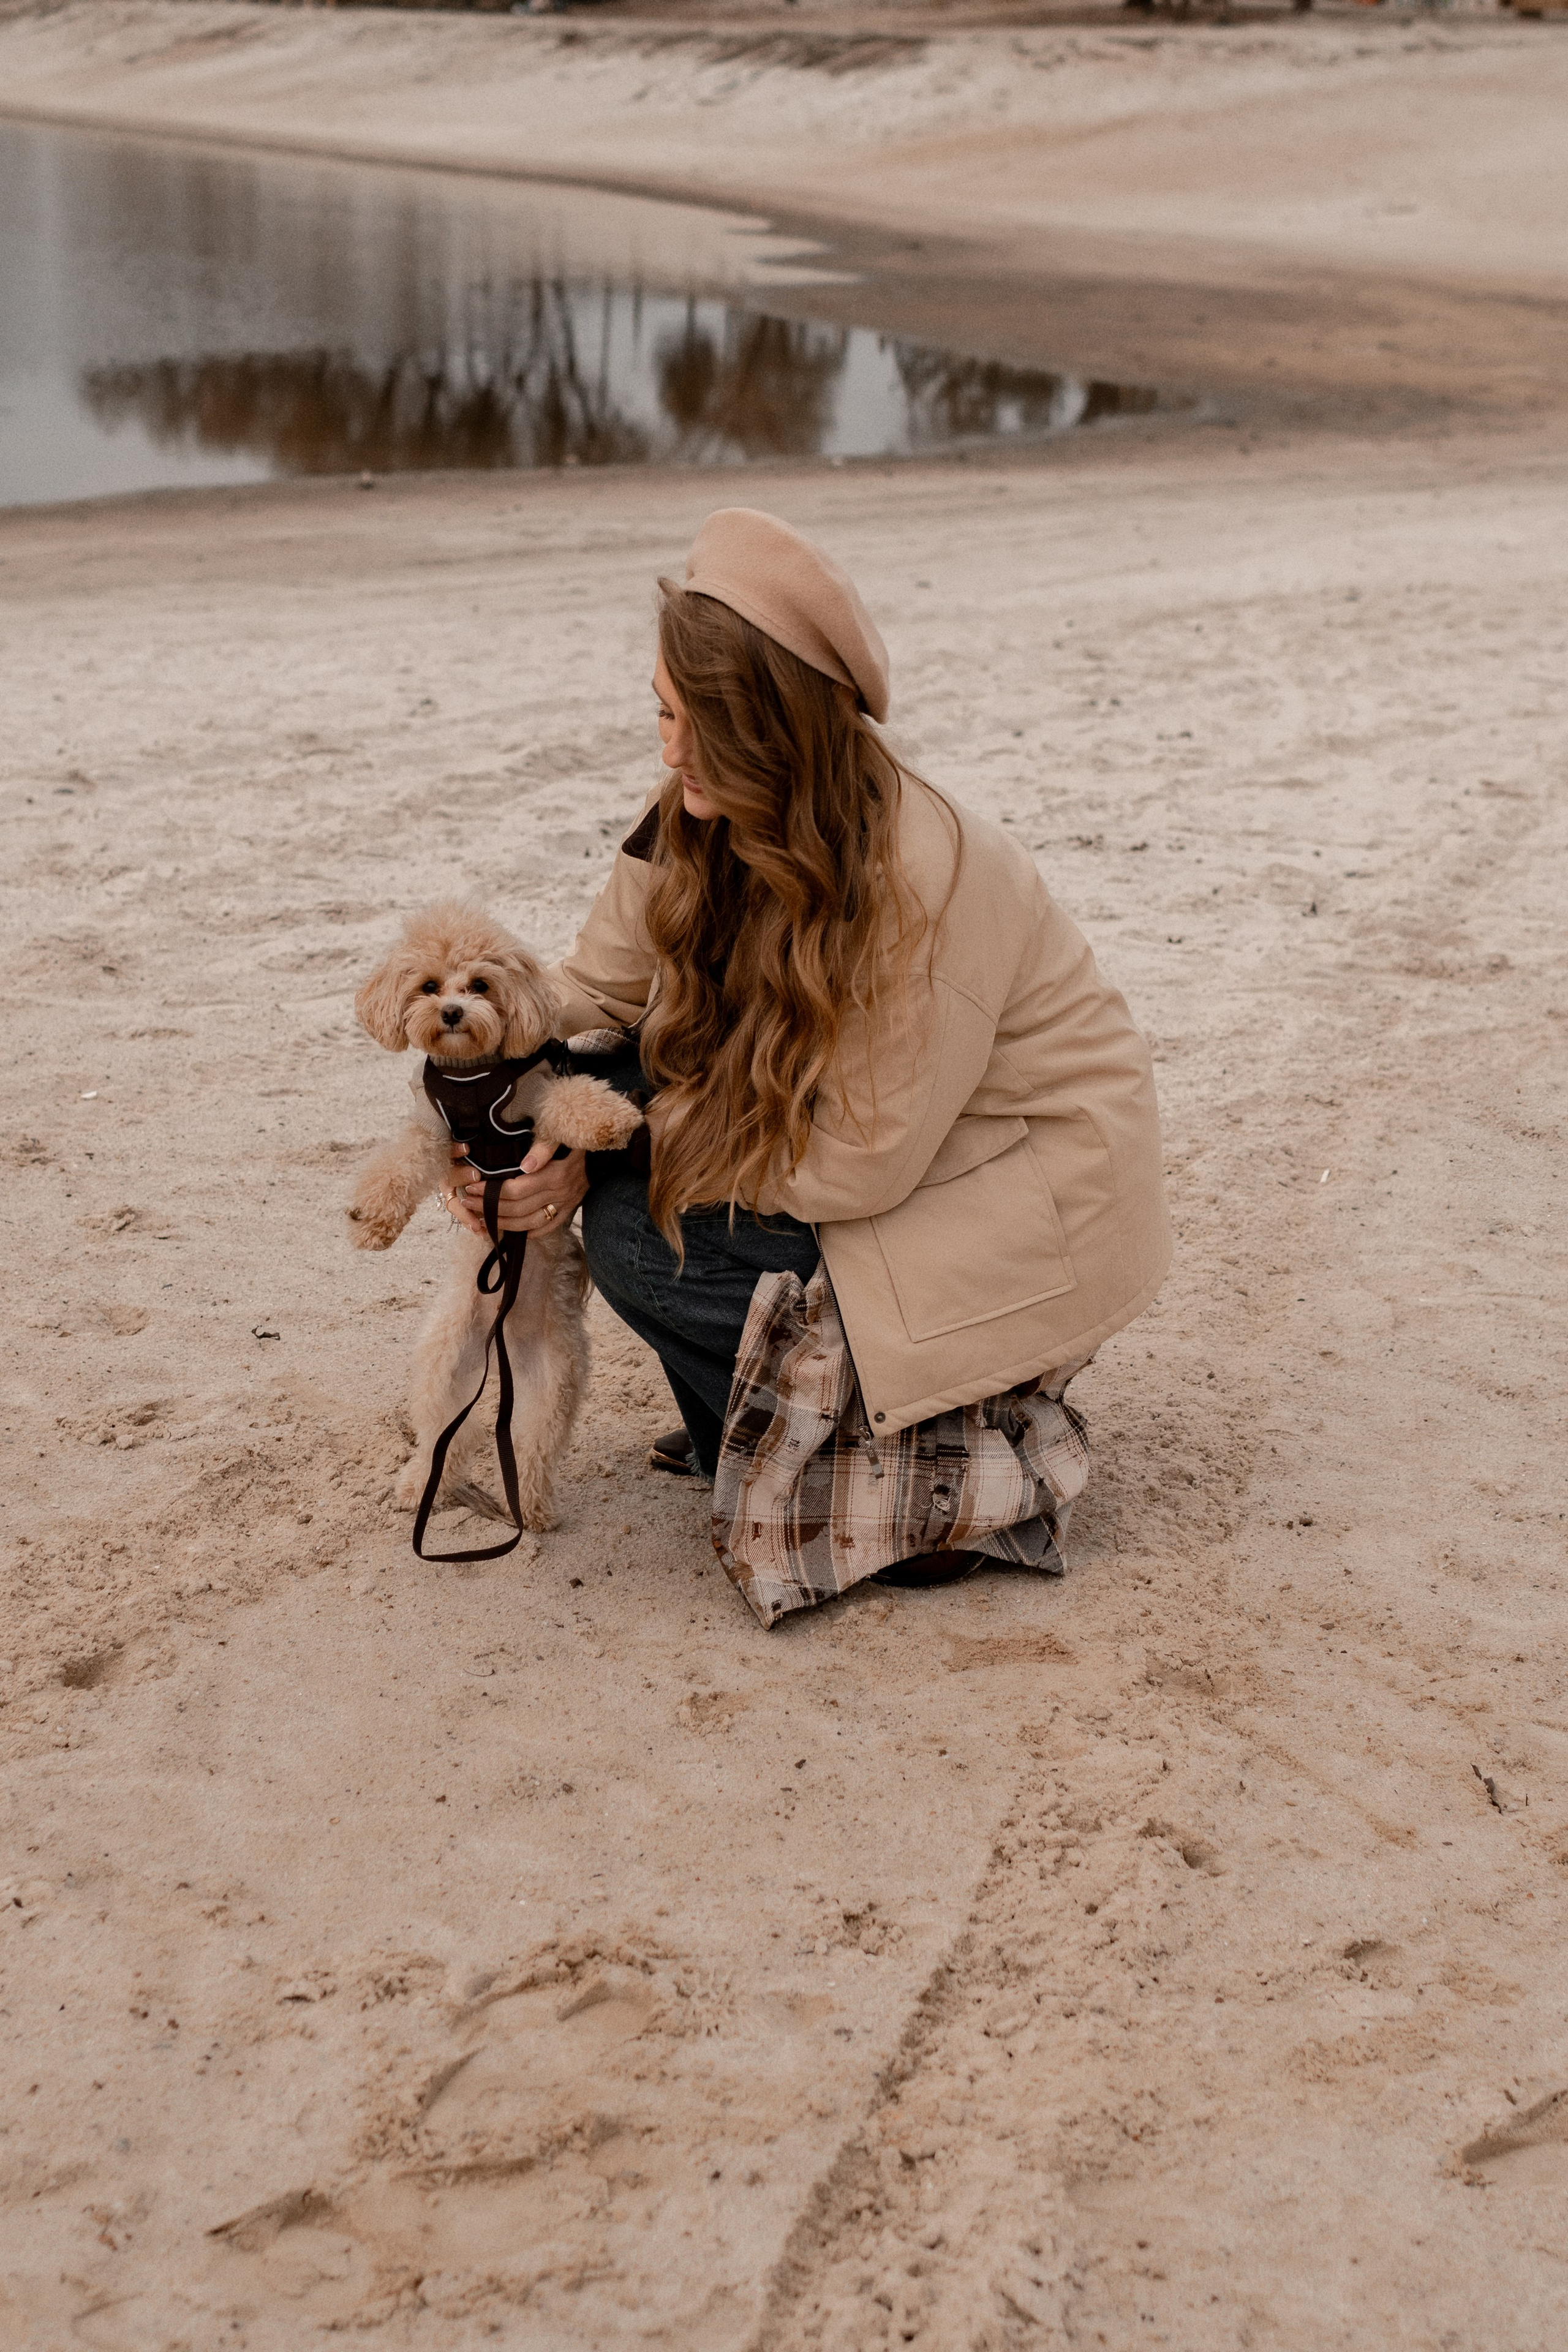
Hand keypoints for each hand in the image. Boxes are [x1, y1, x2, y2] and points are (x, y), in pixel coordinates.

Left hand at [446, 1140, 588, 1237]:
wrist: (605, 1154)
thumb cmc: (577, 1138)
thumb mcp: (561, 1133)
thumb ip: (544, 1147)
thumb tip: (525, 1165)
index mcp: (556, 1175)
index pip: (516, 1190)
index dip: (491, 1192)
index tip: (472, 1187)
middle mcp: (560, 1194)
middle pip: (518, 1209)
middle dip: (489, 1208)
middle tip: (467, 1203)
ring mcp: (565, 1205)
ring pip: (529, 1223)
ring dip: (502, 1224)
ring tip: (481, 1220)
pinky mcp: (569, 1211)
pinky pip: (546, 1228)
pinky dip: (527, 1233)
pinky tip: (510, 1232)